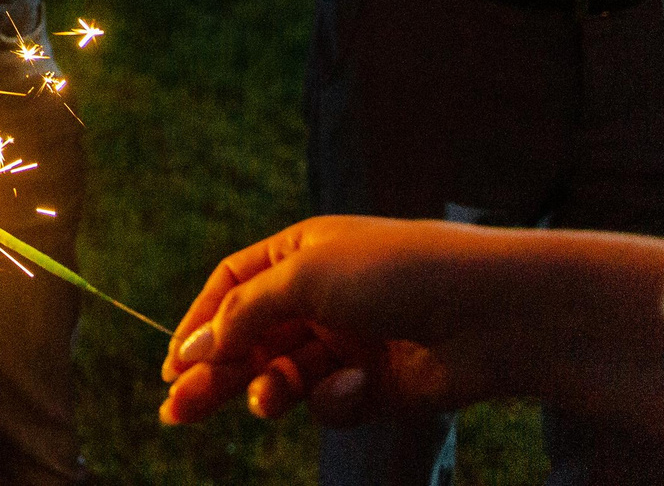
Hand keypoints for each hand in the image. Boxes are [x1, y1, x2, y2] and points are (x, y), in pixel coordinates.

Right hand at [161, 217, 491, 429]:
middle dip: (214, 373)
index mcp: (300, 253)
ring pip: (284, 376)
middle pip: (250, 339)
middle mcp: (321, 296)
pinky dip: (335, 398)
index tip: (172, 363)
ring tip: (263, 404)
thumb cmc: (397, 272)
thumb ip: (243, 314)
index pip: (232, 288)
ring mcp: (349, 342)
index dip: (200, 323)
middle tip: (175, 410)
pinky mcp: (376, 386)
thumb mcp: (305, 276)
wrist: (491, 314)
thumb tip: (193, 346)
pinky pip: (331, 401)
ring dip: (267, 391)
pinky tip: (357, 386)